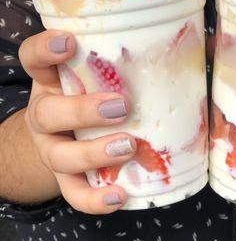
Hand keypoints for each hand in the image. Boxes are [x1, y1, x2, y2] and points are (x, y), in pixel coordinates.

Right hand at [19, 30, 136, 213]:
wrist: (68, 132)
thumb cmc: (93, 92)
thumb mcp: (100, 72)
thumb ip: (130, 59)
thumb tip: (194, 42)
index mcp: (52, 80)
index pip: (34, 58)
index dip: (45, 49)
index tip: (70, 42)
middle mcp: (46, 113)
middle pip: (47, 113)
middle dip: (82, 111)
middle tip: (120, 106)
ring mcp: (53, 147)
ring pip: (59, 156)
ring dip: (93, 153)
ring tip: (128, 146)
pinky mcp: (64, 177)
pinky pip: (73, 192)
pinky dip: (93, 198)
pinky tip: (119, 195)